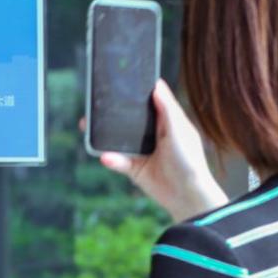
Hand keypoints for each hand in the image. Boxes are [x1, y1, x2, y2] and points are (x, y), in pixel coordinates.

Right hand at [85, 79, 227, 222]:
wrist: (188, 196)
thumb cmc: (190, 161)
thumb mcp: (179, 131)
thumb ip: (167, 110)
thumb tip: (156, 86)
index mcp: (165, 122)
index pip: (148, 103)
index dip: (136, 93)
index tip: (120, 81)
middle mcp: (151, 135)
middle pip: (127, 120)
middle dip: (111, 113)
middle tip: (94, 105)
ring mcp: (141, 152)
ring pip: (117, 140)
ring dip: (103, 135)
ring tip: (87, 127)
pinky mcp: (134, 169)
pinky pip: (118, 161)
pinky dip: (110, 159)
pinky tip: (105, 157)